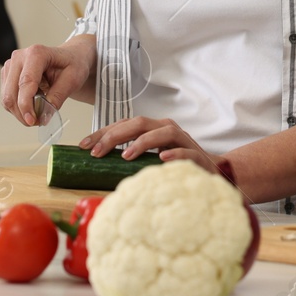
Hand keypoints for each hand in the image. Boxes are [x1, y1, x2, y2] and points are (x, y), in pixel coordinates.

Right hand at [0, 35, 95, 125]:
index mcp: (37, 53)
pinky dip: (18, 107)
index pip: (25, 82)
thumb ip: (58, 96)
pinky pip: (7, 98)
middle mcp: (19, 57)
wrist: (70, 57)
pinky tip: (33, 103)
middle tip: (39, 121)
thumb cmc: (72, 63)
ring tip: (39, 111)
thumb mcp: (73, 79)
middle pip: (11, 93)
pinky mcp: (7, 75)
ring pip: (7, 98)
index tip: (32, 120)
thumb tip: (44, 114)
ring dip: (20, 112)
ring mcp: (11, 65)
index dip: (26, 104)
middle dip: (23, 113)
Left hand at [80, 116, 218, 174]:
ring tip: (125, 155)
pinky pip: (184, 151)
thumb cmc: (175, 166)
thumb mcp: (149, 160)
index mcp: (153, 128)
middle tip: (96, 152)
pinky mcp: (197, 155)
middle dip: (115, 135)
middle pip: (139, 123)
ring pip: (162, 132)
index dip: (103, 132)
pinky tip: (161, 158)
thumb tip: (98, 168)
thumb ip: (131, 158)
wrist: (211, 172)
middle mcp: (167, 129)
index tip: (83, 146)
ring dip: (142, 142)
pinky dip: (173, 153)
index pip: (125, 124)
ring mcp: (183, 140)